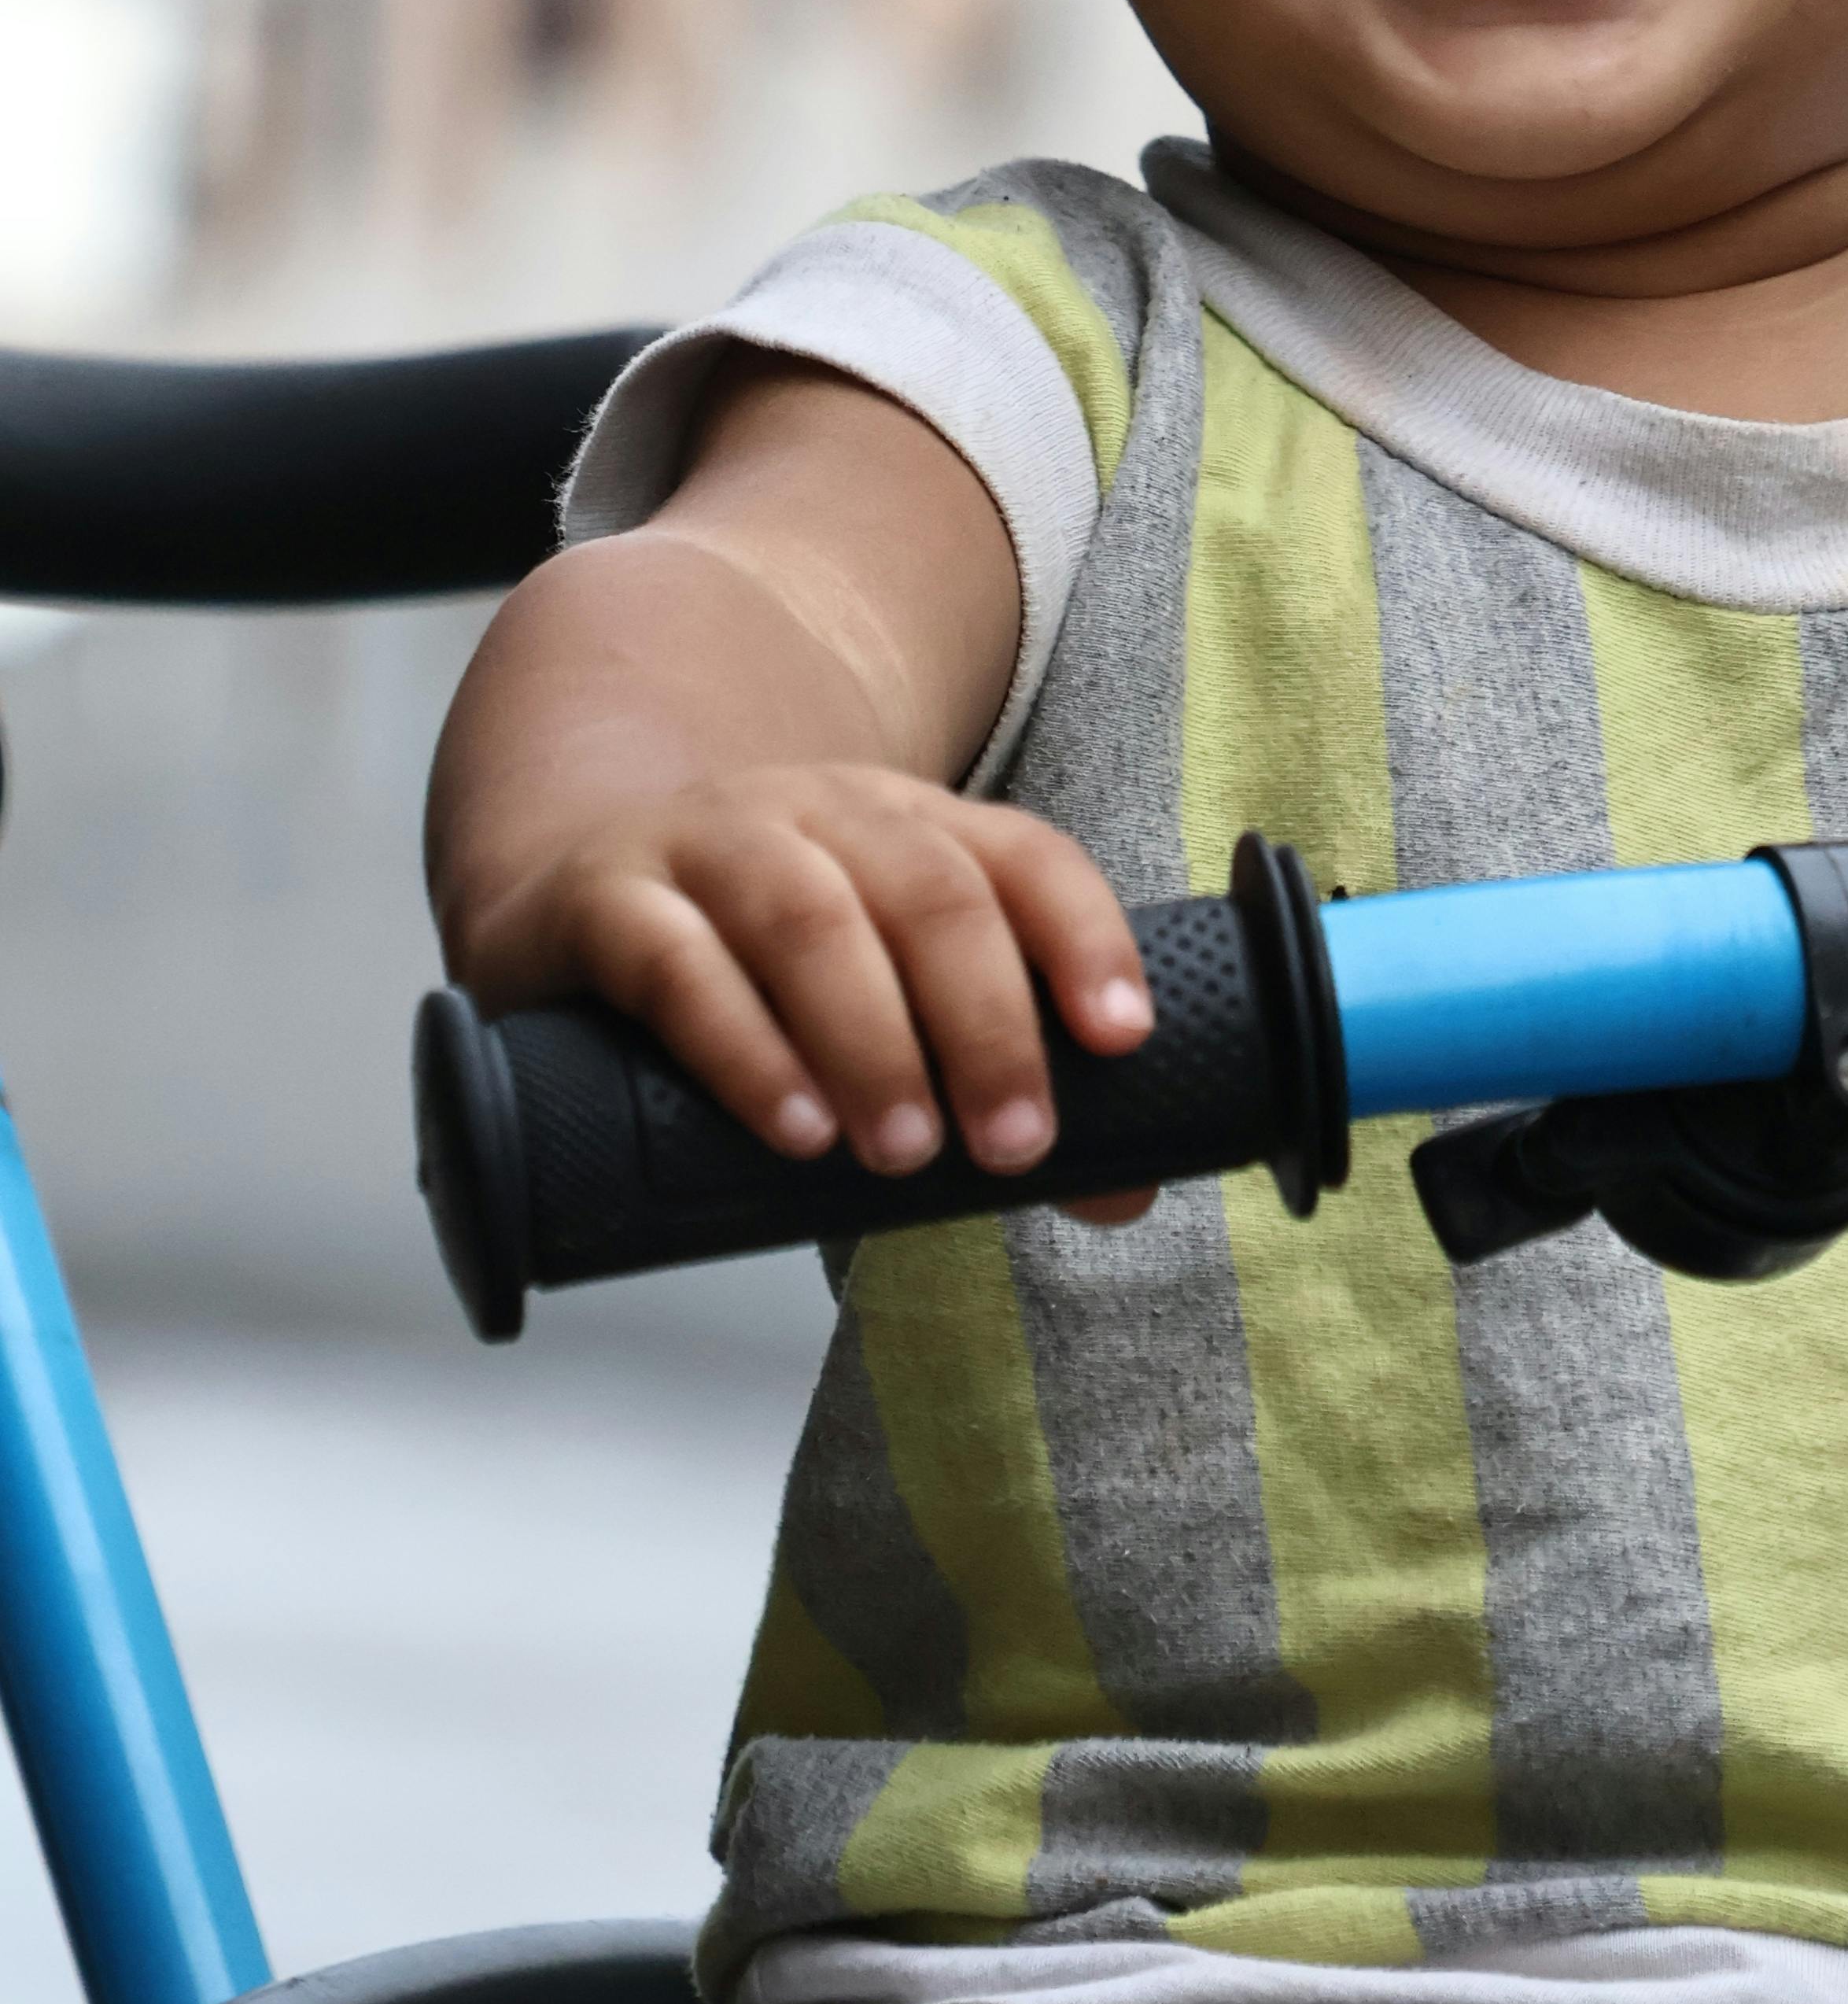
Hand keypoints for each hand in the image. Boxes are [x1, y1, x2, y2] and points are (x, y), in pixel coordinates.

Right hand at [448, 761, 1155, 1206]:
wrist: (567, 884)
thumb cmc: (757, 961)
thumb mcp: (880, 988)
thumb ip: (987, 1081)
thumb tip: (1119, 1190)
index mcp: (908, 824)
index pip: (1024, 857)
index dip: (1085, 938)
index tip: (1124, 1039)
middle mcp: (819, 813)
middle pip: (930, 893)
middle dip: (987, 1023)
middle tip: (1015, 1146)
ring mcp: (708, 844)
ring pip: (810, 920)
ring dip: (872, 1041)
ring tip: (907, 1154)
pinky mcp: (608, 903)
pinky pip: (679, 965)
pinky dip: (745, 1049)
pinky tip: (793, 1127)